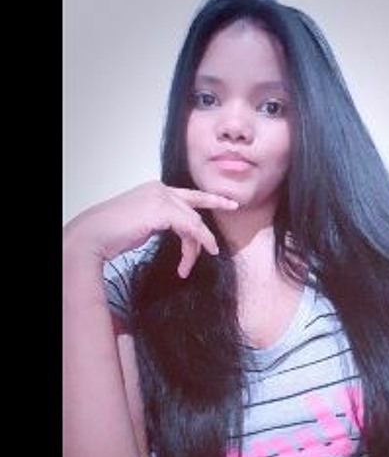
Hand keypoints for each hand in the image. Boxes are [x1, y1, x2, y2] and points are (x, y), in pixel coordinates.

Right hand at [63, 181, 238, 277]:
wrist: (92, 237)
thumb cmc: (113, 235)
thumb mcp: (144, 225)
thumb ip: (162, 221)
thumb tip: (179, 231)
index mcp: (155, 190)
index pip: (189, 195)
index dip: (210, 199)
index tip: (228, 203)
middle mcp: (160, 189)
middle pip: (193, 212)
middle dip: (206, 229)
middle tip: (220, 239)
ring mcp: (161, 197)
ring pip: (193, 222)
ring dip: (195, 247)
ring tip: (186, 267)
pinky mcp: (161, 209)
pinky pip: (191, 227)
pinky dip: (200, 241)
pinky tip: (203, 253)